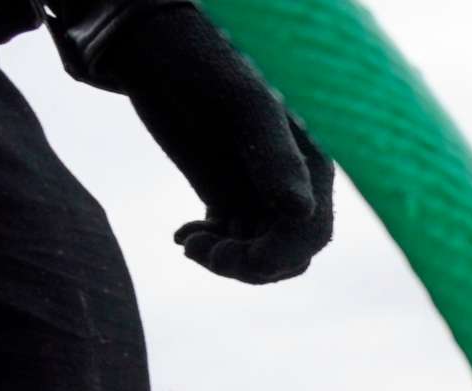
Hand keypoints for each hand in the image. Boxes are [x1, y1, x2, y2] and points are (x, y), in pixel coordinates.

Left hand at [105, 8, 335, 283]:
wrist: (159, 45)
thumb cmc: (206, 61)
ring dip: (225, 260)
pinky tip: (181, 234)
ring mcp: (259, 190)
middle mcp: (293, 182)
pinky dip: (208, 247)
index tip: (237, 259)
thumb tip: (301, 211)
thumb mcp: (244, 105)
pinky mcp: (227, 193)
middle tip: (201, 250)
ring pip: (258, 253)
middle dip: (249, 264)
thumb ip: (275, 156)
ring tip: (188, 242)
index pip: (312, 231)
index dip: (281, 255)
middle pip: (288, 252)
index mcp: (310, 162)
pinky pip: (231, 240)